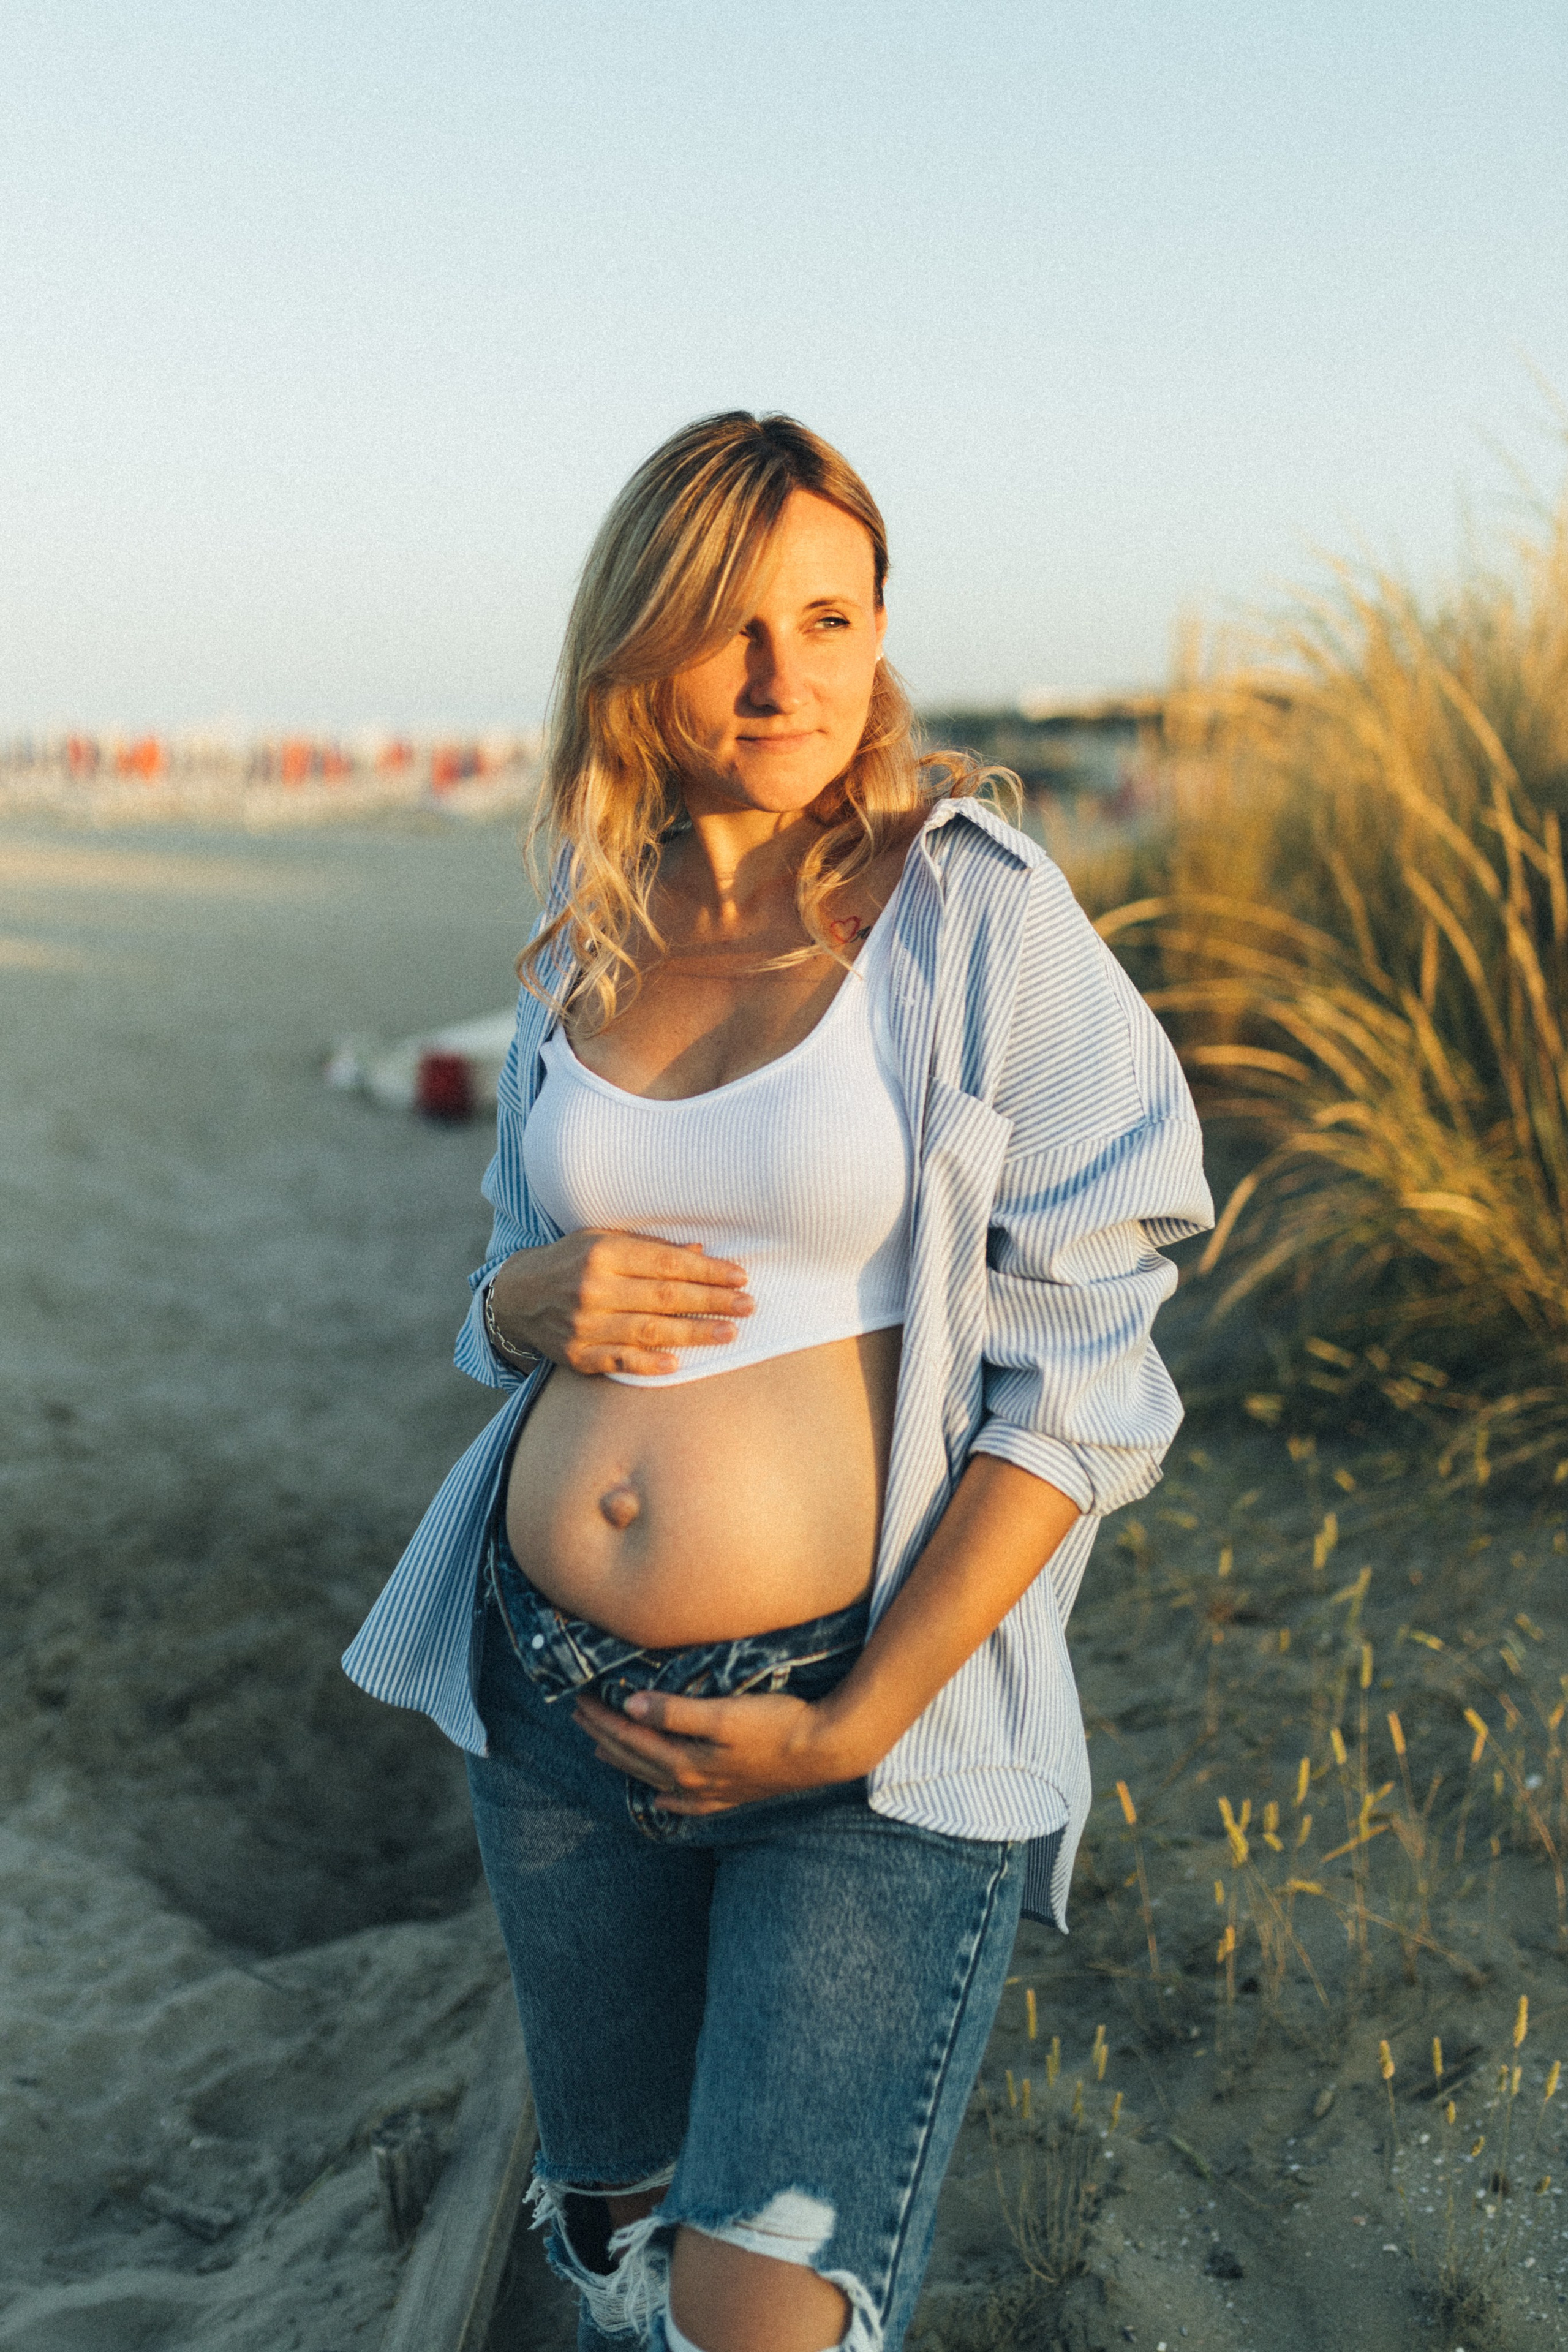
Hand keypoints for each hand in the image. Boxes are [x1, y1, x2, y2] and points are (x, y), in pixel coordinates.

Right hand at [486, 1231, 751, 1377]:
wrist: (518, 1297)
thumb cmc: (571, 1261)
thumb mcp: (604, 1241)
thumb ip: (649, 1248)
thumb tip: (699, 1252)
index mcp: (603, 1253)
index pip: (667, 1264)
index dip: (707, 1271)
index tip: (740, 1277)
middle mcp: (592, 1288)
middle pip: (665, 1297)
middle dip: (711, 1302)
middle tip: (748, 1305)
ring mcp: (584, 1325)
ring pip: (649, 1332)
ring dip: (694, 1334)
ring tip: (729, 1333)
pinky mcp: (577, 1355)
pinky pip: (620, 1361)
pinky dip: (649, 1364)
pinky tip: (679, 1364)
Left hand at [570, 1686, 863, 1812]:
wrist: (825, 1750)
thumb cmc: (776, 1724)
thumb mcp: (724, 1714)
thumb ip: (675, 1712)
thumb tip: (630, 1707)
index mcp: (685, 1761)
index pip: (630, 1738)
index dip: (602, 1718)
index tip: (580, 1698)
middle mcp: (693, 1782)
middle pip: (636, 1759)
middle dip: (604, 1737)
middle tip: (579, 1716)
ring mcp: (713, 1792)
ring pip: (655, 1779)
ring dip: (626, 1763)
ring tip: (602, 1751)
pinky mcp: (733, 1794)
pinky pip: (689, 1804)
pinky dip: (668, 1799)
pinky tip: (661, 1800)